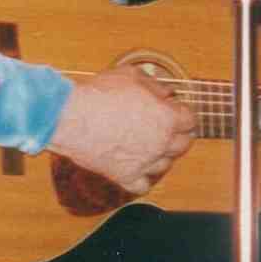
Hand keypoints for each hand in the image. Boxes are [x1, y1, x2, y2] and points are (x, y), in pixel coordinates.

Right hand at [48, 65, 195, 194]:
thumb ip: (154, 84)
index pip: (190, 120)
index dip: (184, 114)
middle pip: (183, 144)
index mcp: (168, 118)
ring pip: (165, 165)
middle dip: (178, 135)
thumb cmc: (99, 94)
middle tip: (170, 130)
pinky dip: (143, 179)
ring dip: (161, 156)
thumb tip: (165, 92)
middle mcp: (161, 143)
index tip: (177, 112)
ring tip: (151, 147)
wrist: (70, 117)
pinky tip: (138, 169)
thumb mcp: (131, 76)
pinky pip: (143, 186)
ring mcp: (145, 162)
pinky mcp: (125, 176)